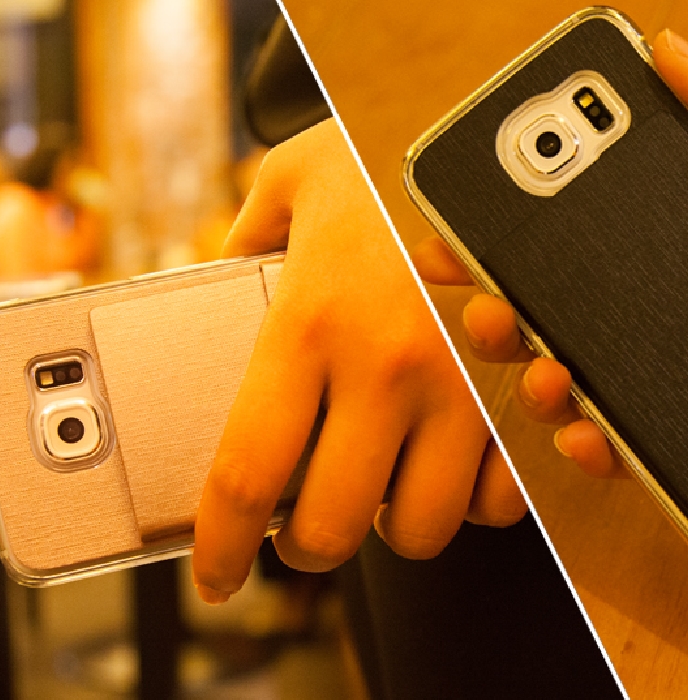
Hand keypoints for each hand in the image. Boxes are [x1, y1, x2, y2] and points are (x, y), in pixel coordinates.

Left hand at [193, 119, 526, 603]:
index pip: (248, 476)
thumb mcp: (291, 184)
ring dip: (385, 525)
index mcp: (312, 322)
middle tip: (298, 524)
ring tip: (373, 487)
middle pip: (332, 527)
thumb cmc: (385, 153)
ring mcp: (461, 387)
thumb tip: (221, 277)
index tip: (214, 575)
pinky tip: (439, 467)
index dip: (222, 547)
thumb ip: (240, 240)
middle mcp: (386, 367)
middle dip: (305, 547)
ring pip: (420, 527)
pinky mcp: (516, 395)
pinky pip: (495, 496)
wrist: (489, 136)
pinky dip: (462, 501)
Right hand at [411, 28, 687, 479]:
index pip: (551, 245)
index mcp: (643, 249)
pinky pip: (605, 449)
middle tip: (488, 307)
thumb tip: (665, 45)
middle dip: (490, 320)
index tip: (442, 245)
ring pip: (555, 389)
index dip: (487, 247)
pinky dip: (586, 447)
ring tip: (549, 373)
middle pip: (535, 322)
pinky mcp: (660, 438)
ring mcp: (642, 378)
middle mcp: (633, 314)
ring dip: (532, 385)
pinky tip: (591, 437)